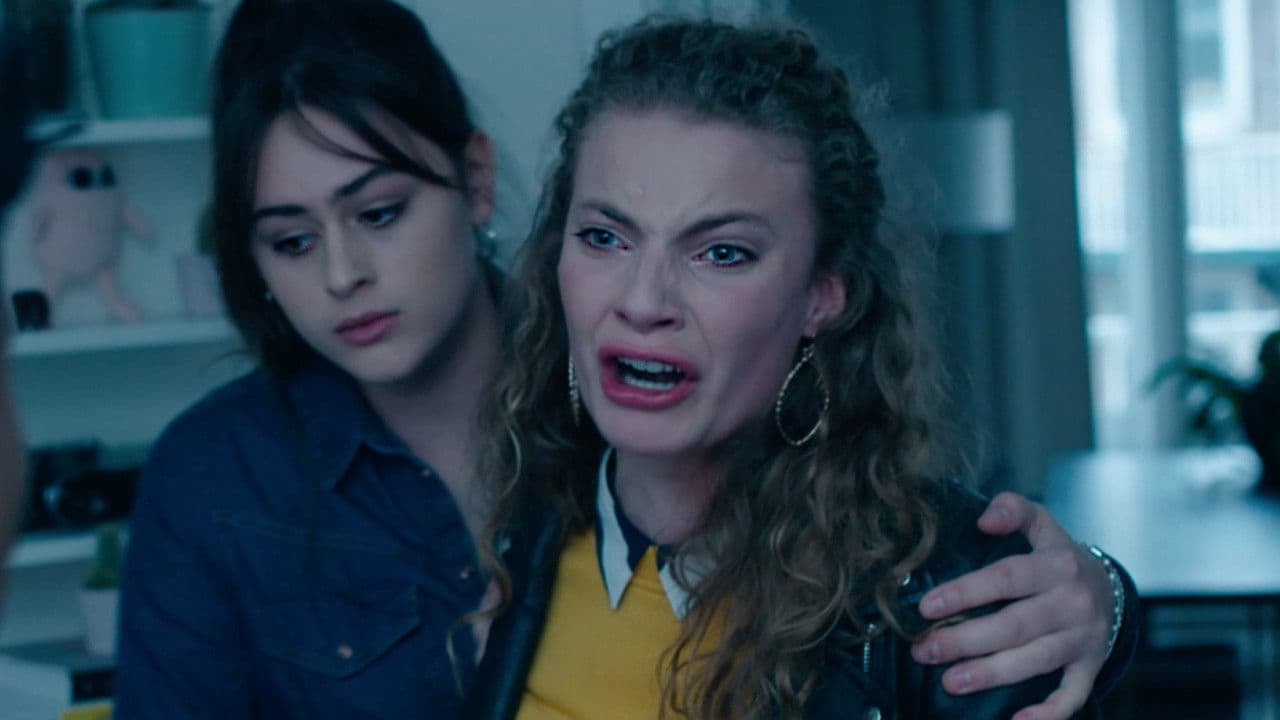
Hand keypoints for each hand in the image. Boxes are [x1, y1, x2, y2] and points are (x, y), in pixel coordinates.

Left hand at [910, 492, 1113, 719]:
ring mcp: (1085, 638)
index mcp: (1058, 565)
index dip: (964, 593)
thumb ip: (1013, 510)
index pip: (1005, 578)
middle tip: (924, 650)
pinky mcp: (1091, 666)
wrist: (1113, 587)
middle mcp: (1074, 602)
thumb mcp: (1042, 524)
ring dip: (991, 674)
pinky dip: (1048, 713)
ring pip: (1035, 660)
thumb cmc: (1059, 557)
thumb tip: (984, 519)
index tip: (926, 607)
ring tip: (949, 681)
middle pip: (1014, 625)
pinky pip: (1072, 695)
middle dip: (964, 640)